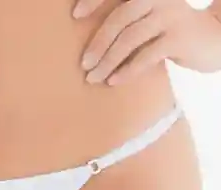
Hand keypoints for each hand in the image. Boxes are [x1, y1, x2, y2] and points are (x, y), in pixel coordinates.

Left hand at [72, 0, 220, 84]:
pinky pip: (145, 56)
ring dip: (108, 61)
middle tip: (84, 64)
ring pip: (130, 38)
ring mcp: (170, 16)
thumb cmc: (170, 32)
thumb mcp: (149, 19)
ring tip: (93, 78)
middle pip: (120, 18)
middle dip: (98, 43)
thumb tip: (90, 45)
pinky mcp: (178, 38)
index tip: (76, 14)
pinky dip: (126, 71)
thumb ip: (127, 21)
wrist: (212, 39)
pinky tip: (113, 81)